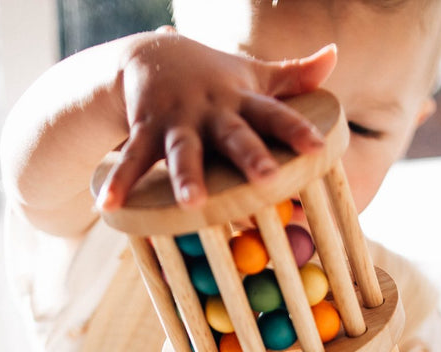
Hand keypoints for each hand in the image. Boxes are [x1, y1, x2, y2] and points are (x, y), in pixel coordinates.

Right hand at [97, 30, 336, 209]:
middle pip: (234, 135)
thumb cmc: (212, 76)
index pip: (275, 115)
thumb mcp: (250, 73)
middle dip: (250, 155)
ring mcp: (176, 121)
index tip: (318, 149)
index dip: (296, 130)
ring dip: (185, 175)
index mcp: (241, 100)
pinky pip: (131, 160)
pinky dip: (119, 183)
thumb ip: (291, 75)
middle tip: (268, 178)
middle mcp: (211, 111)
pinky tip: (106, 207)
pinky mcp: (144, 130)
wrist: (148, 55)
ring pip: (182, 151)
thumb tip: (334, 56)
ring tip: (192, 203)